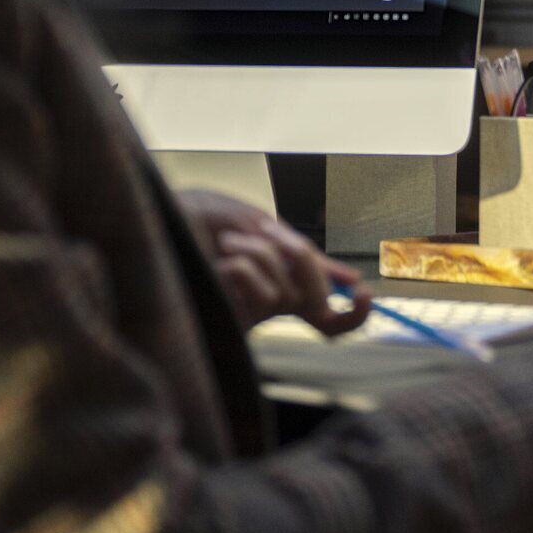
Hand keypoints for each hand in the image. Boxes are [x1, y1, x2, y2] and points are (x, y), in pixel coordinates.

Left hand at [174, 188, 369, 335]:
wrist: (168, 216)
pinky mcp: (228, 317)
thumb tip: (348, 278)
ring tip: (229, 242)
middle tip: (271, 231)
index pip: (329, 316)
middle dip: (304, 261)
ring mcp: (250, 312)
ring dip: (261, 255)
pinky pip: (257, 294)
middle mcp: (272, 303)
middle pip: (317, 299)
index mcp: (286, 282)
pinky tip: (221, 259)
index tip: (364, 292)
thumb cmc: (211, 217)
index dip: (354, 314)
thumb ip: (305, 255)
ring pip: (284, 293)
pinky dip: (245, 267)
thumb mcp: (267, 227)